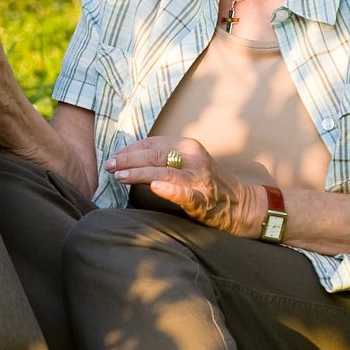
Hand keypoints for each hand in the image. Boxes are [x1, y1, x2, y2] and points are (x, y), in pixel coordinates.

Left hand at [105, 136, 264, 236]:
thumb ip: (165, 158)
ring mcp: (199, 179)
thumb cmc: (208, 185)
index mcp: (188, 146)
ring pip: (164, 171)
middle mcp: (194, 158)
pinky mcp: (204, 199)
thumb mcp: (188, 163)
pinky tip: (155, 187)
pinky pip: (185, 193)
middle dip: (128, 160)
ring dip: (139, 173)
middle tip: (109, 166)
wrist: (241, 206)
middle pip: (154, 155)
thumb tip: (129, 158)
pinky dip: (169, 189)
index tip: (114, 156)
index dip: (130, 149)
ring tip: (120, 176)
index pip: (153, 143)